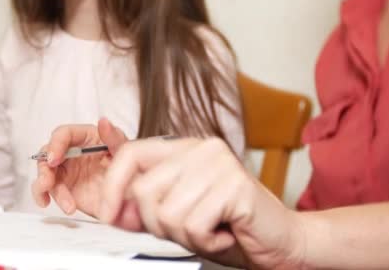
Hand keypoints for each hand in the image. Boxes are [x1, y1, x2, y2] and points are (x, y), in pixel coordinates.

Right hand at [31, 118, 141, 228]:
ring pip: (45, 174)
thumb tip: (103, 122)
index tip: (54, 159)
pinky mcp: (65, 189)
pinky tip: (47, 203)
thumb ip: (114, 137)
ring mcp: (67, 171)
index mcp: (86, 137)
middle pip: (48, 154)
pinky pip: (50, 191)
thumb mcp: (125, 151)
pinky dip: (44, 197)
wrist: (133, 194)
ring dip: (44, 186)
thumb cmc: (130, 166)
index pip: (64, 134)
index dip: (56, 144)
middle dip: (45, 168)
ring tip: (53, 198)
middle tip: (48, 181)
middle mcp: (72, 153)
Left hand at [99, 138, 305, 268]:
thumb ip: (144, 210)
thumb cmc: (229, 227)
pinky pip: (193, 224)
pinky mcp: (235, 185)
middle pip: (144, 190)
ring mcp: (219, 163)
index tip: (107, 213)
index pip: (131, 153)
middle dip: (157, 224)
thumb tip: (110, 209)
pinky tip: (224, 232)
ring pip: (167, 212)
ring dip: (185, 235)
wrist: (281, 241)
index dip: (112, 185)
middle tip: (188, 228)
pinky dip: (205, 240)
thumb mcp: (177, 216)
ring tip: (210, 229)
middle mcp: (201, 148)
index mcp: (184, 149)